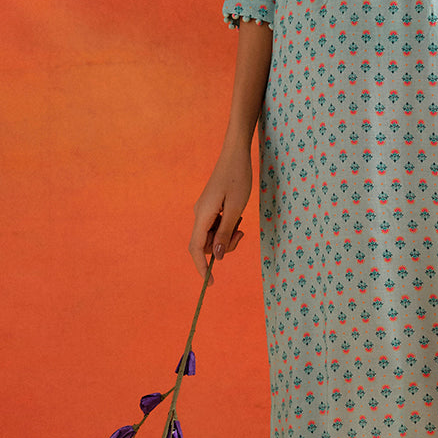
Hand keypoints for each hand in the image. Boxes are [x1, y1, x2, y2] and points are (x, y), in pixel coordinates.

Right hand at [189, 146, 250, 277]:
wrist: (235, 154)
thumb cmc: (238, 178)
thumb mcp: (236, 209)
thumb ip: (226, 233)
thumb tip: (218, 256)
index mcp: (202, 215)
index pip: (196, 248)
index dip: (202, 267)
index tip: (211, 283)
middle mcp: (199, 214)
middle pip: (205, 243)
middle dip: (223, 247)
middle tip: (241, 235)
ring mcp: (204, 210)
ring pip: (212, 235)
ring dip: (227, 236)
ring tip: (241, 223)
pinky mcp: (211, 206)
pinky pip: (216, 225)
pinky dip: (227, 227)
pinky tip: (237, 217)